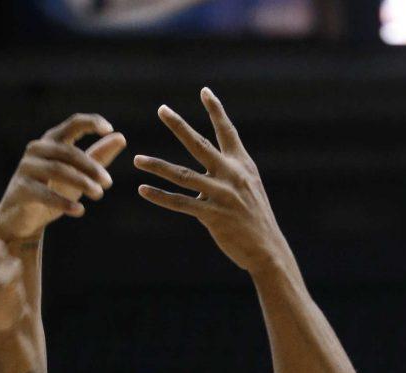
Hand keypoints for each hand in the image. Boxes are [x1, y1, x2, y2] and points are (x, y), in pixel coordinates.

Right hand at [0, 113, 126, 243]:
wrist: (22, 218)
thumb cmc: (52, 190)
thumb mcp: (78, 174)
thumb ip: (98, 156)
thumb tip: (121, 138)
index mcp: (52, 141)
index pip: (73, 124)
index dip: (91, 123)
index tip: (109, 128)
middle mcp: (37, 149)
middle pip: (68, 152)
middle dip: (91, 167)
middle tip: (108, 183)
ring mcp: (27, 167)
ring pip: (58, 170)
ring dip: (81, 182)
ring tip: (98, 195)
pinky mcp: (21, 188)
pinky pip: (45, 193)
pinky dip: (63, 202)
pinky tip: (79, 210)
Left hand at [134, 88, 290, 275]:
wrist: (267, 248)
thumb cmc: (255, 219)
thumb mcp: (248, 189)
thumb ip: (225, 177)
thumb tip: (200, 179)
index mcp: (242, 164)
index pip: (227, 131)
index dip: (216, 110)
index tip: (204, 90)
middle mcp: (231, 175)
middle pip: (199, 145)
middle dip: (179, 126)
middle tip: (162, 109)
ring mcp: (221, 195)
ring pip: (182, 175)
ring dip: (157, 166)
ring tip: (137, 159)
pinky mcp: (211, 216)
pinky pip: (180, 203)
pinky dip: (160, 197)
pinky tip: (143, 190)